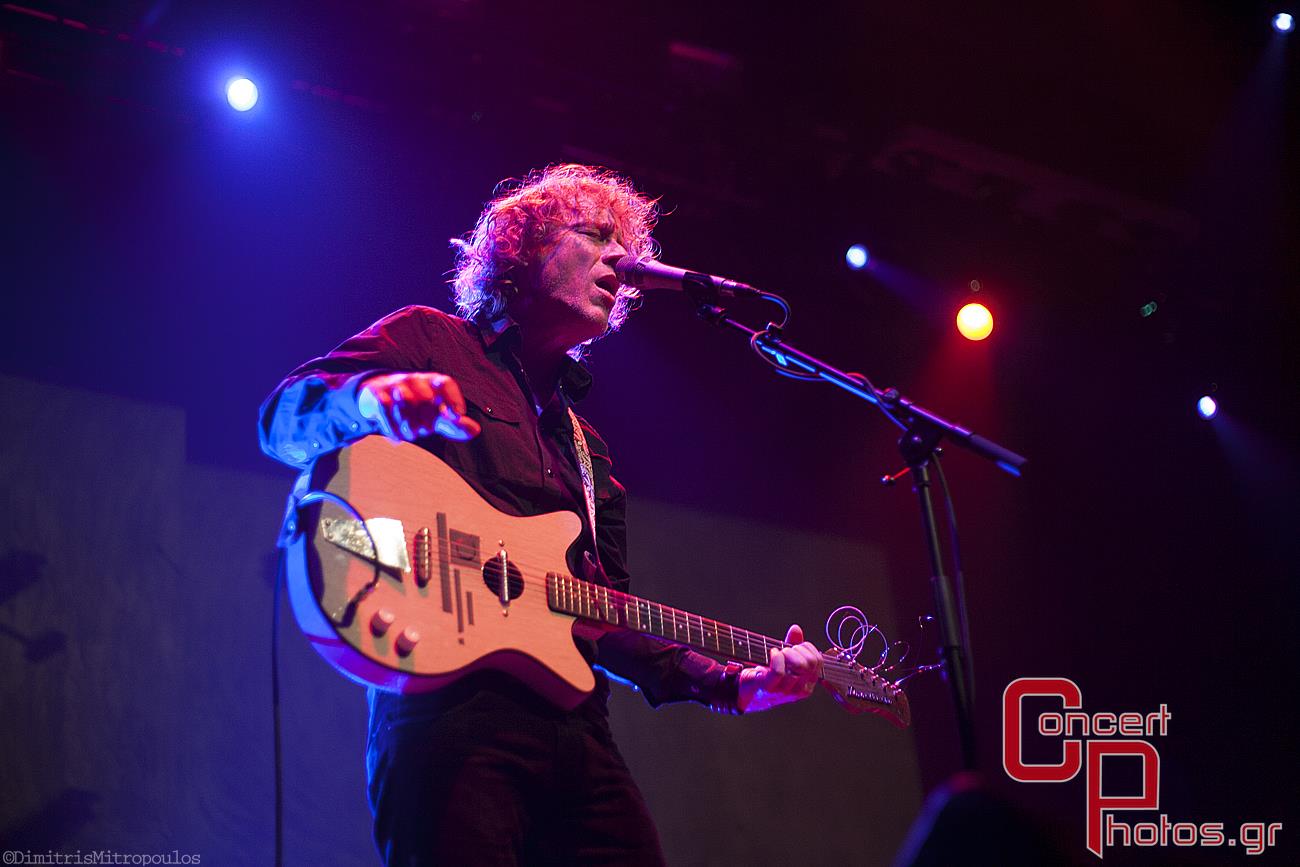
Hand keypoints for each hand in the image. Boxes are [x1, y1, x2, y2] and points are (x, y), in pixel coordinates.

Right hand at [358, 372, 481, 442]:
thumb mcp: (435, 416)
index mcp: (431, 382)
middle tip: (426, 430)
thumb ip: (454, 424)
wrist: (378, 398)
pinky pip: (385, 407)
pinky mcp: (376, 393)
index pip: (445, 383)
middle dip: (428, 418)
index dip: (453, 399)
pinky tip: (396, 439)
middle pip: (426, 396)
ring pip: (405, 400)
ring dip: (410, 423)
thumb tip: (476, 430)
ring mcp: (394, 385)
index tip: (456, 416)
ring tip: (411, 435)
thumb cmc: (415, 409)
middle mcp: (414, 380)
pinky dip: (392, 426)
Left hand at [736, 624, 822, 712]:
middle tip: (786, 650)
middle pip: (810, 663)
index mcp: (808, 683)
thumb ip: (794, 644)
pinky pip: (779, 671)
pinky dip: (776, 657)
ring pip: (797, 665)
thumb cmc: (769, 674)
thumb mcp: (786, 659)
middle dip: (798, 649)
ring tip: (778, 653)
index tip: (795, 647)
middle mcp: (800, 689)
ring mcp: (786, 691)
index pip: (818, 661)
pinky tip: (772, 653)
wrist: (748, 692)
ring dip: (786, 652)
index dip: (807, 648)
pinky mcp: (770, 688)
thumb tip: (796, 629)